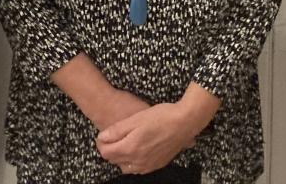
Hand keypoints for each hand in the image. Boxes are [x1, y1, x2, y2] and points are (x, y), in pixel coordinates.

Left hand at [96, 83, 218, 174]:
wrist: (184, 123)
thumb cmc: (160, 117)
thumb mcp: (135, 119)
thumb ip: (117, 130)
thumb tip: (102, 137)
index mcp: (130, 149)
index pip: (106, 153)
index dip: (101, 143)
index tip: (103, 135)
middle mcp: (138, 162)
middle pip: (115, 161)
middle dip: (110, 149)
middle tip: (113, 136)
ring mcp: (148, 165)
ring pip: (126, 167)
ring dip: (122, 157)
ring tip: (126, 142)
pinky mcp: (157, 165)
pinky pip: (138, 168)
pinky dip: (133, 161)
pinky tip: (138, 148)